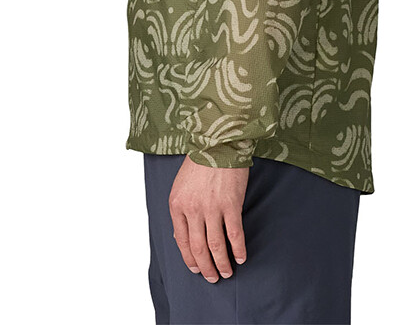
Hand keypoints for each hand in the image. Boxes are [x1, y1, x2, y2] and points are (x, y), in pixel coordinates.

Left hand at [168, 155, 248, 282]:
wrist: (218, 141)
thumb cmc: (200, 161)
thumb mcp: (181, 185)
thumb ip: (182, 209)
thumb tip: (186, 234)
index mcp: (177, 204)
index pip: (181, 241)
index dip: (189, 259)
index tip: (196, 268)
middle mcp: (192, 209)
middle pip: (198, 248)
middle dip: (206, 267)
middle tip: (213, 278)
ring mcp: (212, 208)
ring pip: (216, 246)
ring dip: (222, 263)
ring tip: (227, 272)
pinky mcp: (231, 205)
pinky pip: (234, 234)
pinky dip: (238, 249)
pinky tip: (241, 257)